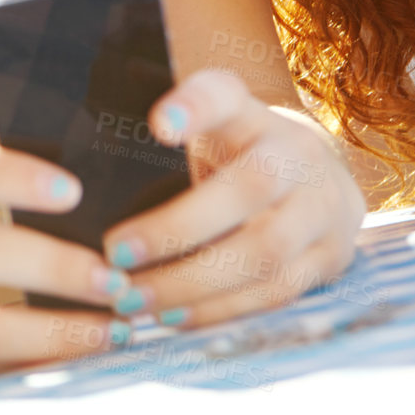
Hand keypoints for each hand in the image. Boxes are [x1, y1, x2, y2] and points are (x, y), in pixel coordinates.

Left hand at [101, 69, 365, 328]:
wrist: (322, 180)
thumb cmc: (238, 153)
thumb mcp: (208, 126)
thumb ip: (166, 133)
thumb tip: (83, 157)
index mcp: (254, 114)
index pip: (226, 96)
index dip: (195, 107)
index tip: (158, 125)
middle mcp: (298, 155)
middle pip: (245, 191)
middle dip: (175, 229)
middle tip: (115, 256)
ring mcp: (323, 209)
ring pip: (262, 252)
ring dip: (192, 283)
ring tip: (135, 300)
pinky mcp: (331, 259)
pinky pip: (275, 293)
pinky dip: (220, 310)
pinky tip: (173, 318)